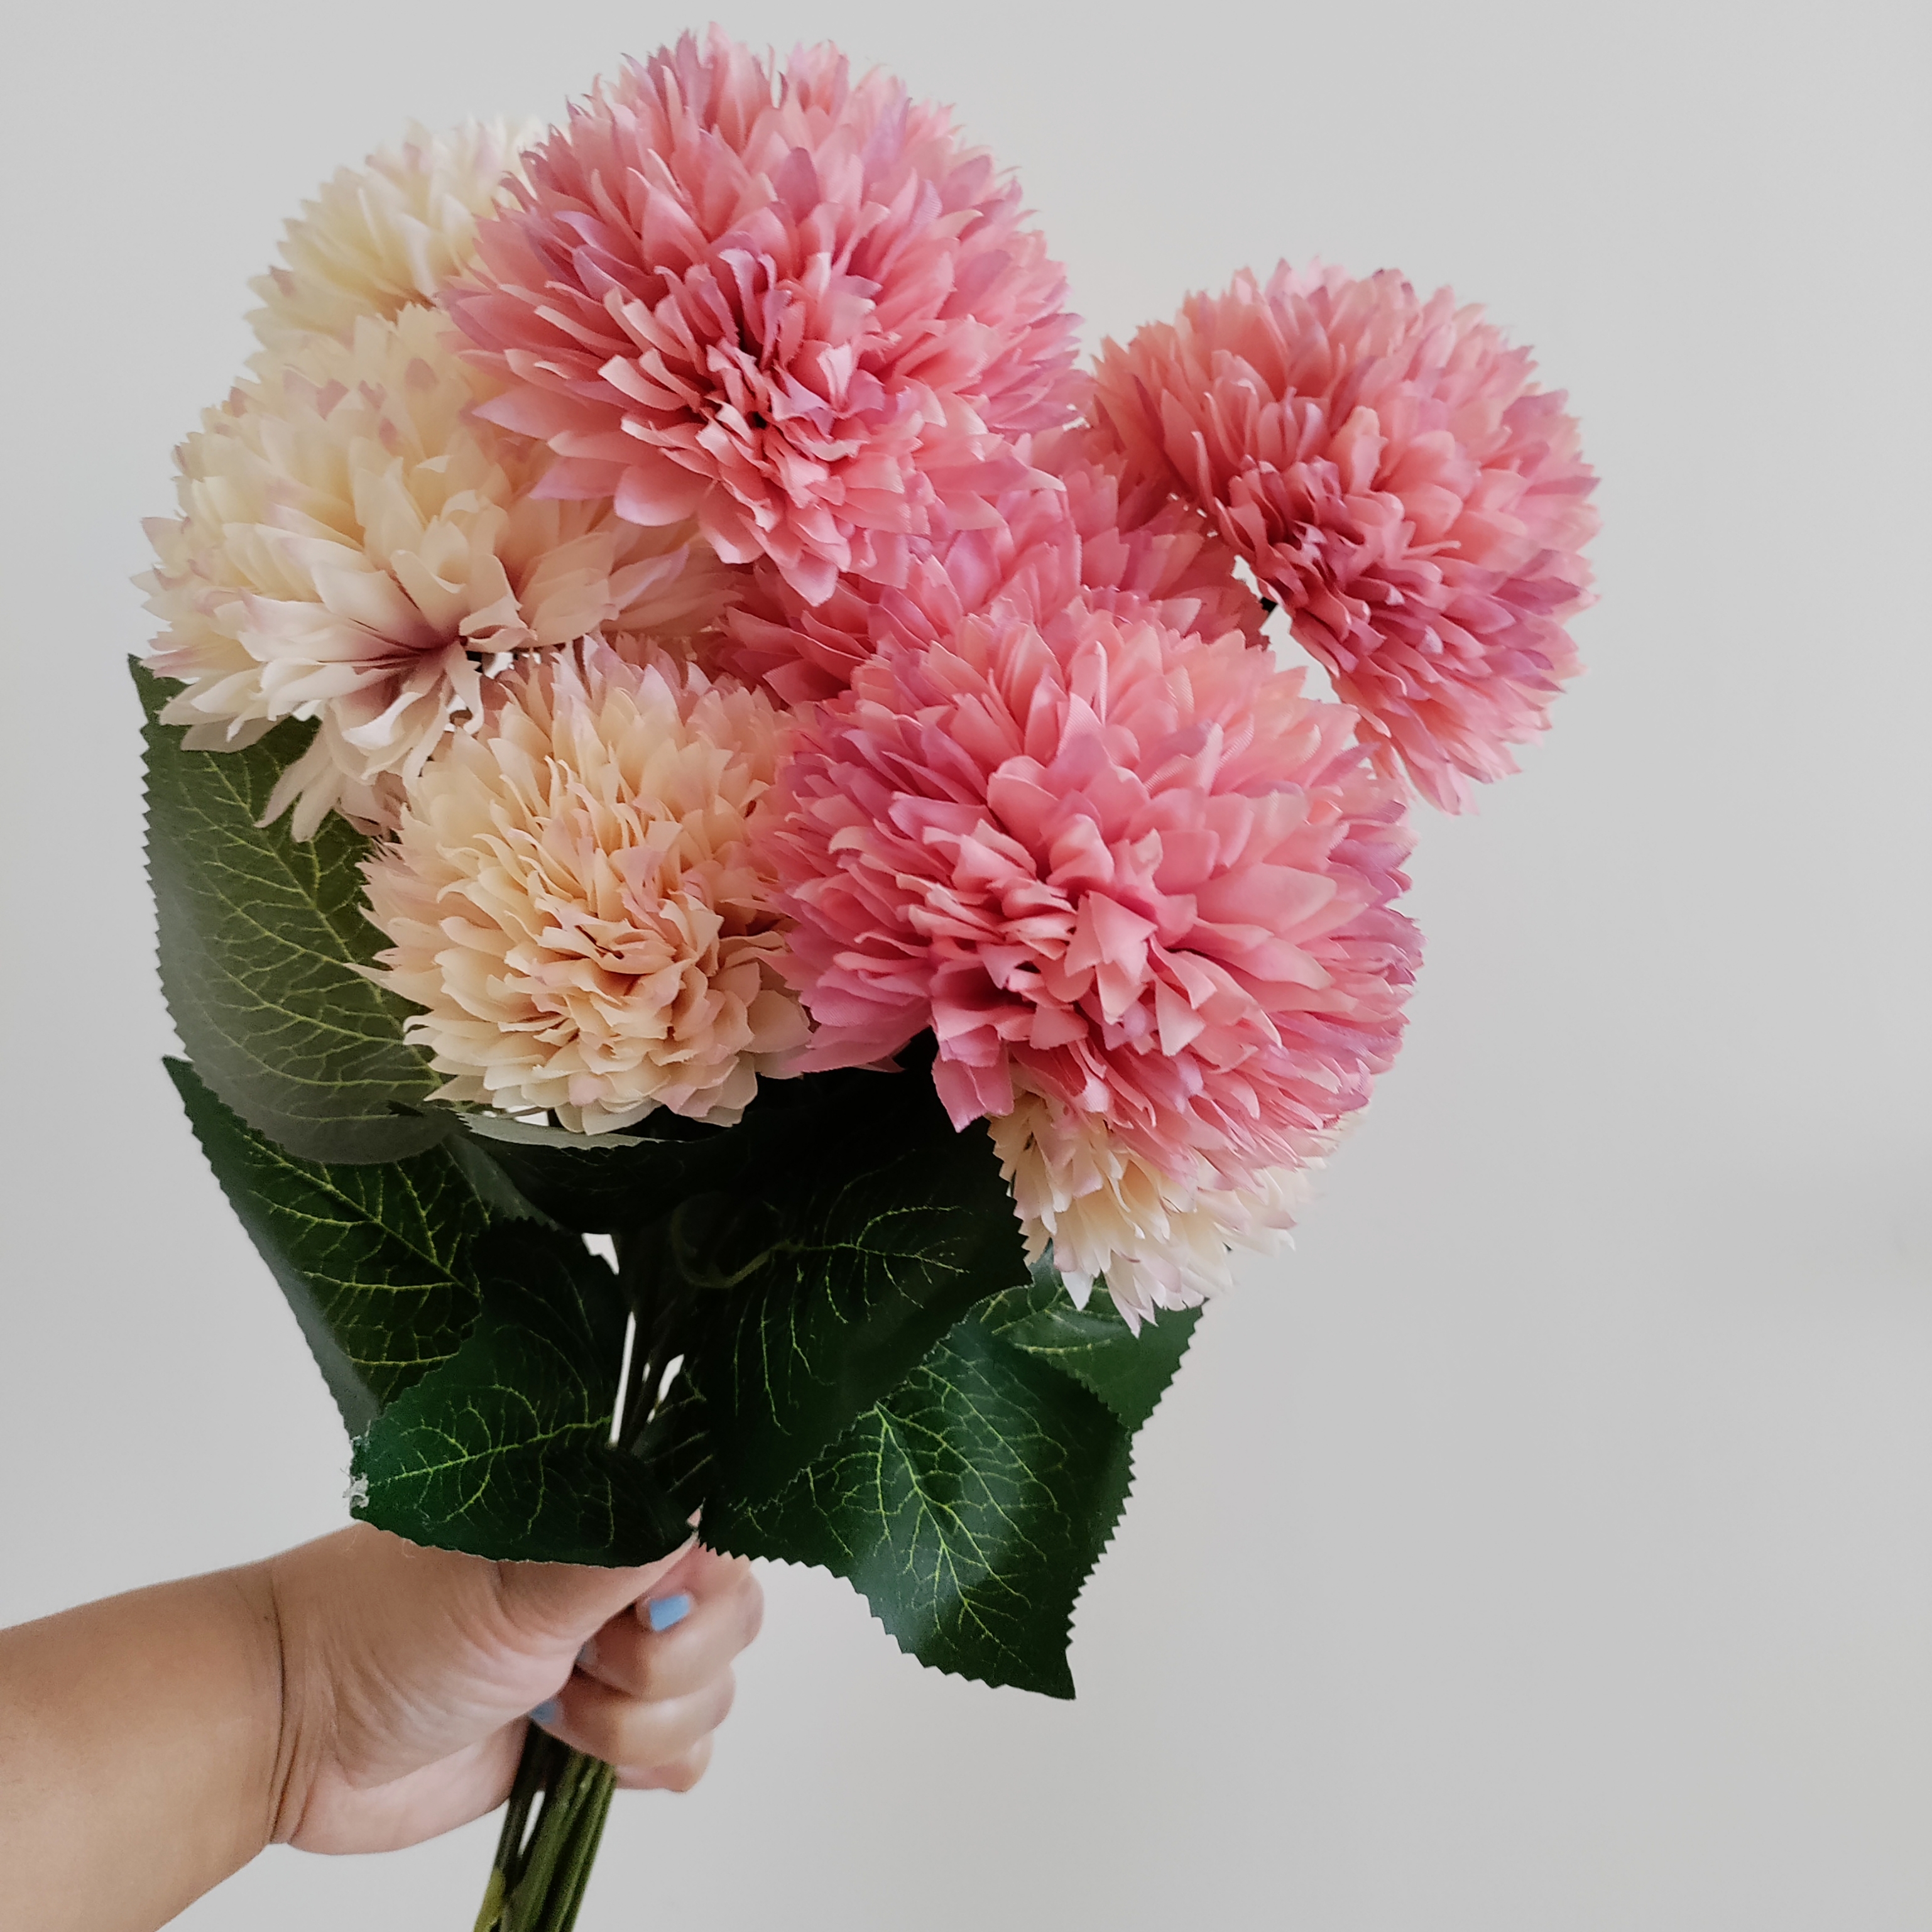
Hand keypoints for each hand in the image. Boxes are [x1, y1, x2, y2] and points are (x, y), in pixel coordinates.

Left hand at [268, 1525, 762, 1853]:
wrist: (298, 1734)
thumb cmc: (383, 1631)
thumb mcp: (510, 1585)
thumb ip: (621, 1544)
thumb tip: (700, 1493)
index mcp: (606, 1511)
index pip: (721, 1533)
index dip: (698, 1588)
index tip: (633, 1612)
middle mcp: (620, 1576)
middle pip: (731, 1624)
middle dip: (664, 1669)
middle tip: (572, 1663)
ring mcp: (611, 1656)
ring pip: (710, 1698)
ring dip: (633, 1726)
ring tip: (543, 1709)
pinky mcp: (597, 1734)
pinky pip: (684, 1756)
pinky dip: (645, 1765)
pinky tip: (573, 1754)